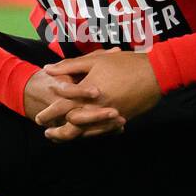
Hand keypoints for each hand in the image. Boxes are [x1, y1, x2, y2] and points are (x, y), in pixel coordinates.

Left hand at [38, 50, 160, 141]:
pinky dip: (90, 134)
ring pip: (86, 133)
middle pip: (71, 126)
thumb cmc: (125, 63)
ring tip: (60, 136)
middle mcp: (97, 108)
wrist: (156, 74)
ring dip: (71, 136)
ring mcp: (110, 117)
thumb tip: (48, 69)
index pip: (62, 107)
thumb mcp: (95, 59)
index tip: (39, 118)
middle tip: (46, 132)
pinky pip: (102, 132)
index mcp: (88, 92)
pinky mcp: (121, 120)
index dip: (48, 113)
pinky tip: (83, 133)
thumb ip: (69, 66)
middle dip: (57, 131)